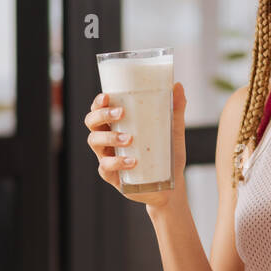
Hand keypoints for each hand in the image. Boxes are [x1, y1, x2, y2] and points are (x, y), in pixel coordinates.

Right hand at [84, 83, 186, 209]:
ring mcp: (107, 157)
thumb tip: (178, 85)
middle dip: (102, 115)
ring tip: (130, 139)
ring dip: (110, 137)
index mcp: (118, 125)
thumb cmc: (167, 154)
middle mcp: (108, 139)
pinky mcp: (112, 175)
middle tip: (121, 113)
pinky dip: (118, 163)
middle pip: (92, 123)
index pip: (100, 109)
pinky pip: (106, 167)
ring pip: (95, 142)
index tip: (106, 96)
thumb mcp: (174, 130)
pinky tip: (132, 161)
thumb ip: (175, 109)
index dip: (98, 102)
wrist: (171, 185)